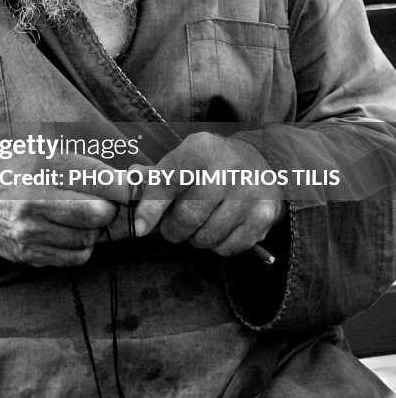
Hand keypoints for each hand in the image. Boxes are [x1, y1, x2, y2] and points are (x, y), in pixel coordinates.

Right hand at [0, 152, 131, 267]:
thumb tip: (129, 176)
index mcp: (39, 165)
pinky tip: (72, 233)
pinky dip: (83, 247)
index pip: (99, 178)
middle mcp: (33, 199)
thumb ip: (79, 161)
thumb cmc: (8, 172)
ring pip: (89, 237)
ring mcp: (30, 231)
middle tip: (105, 201)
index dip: (124, 184)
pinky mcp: (30, 254)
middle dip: (109, 207)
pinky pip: (75, 258)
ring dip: (95, 228)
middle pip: (99, 212)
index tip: (135, 185)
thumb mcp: (36, 150)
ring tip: (84, 216)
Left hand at [131, 133, 285, 256]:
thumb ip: (155, 180)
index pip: (168, 184)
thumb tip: (134, 203)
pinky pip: (228, 248)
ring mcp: (249, 194)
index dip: (151, 209)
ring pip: (207, 237)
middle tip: (175, 224)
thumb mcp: (183, 158)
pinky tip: (221, 225)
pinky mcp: (263, 216)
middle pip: (187, 218)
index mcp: (200, 150)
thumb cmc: (211, 163)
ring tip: (202, 220)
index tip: (140, 228)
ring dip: (196, 237)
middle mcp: (227, 170)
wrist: (261, 159)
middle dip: (174, 229)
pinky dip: (218, 244)